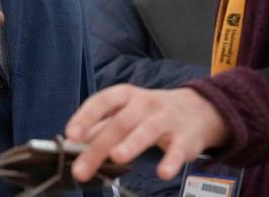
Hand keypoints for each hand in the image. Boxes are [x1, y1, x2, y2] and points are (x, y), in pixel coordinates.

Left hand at [65, 85, 229, 182]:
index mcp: (126, 96)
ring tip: (117, 157)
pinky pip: (177, 150)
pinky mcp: (185, 139)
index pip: (103, 101)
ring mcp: (166, 120)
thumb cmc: (151, 112)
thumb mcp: (125, 111)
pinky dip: (170, 161)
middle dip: (99, 147)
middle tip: (80, 170)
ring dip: (131, 144)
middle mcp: (145, 105)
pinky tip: (162, 172)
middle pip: (119, 123)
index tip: (71, 134)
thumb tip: (70, 141)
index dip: (86, 116)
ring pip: (146, 131)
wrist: (198, 109)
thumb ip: (99, 125)